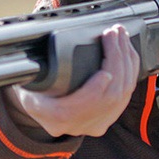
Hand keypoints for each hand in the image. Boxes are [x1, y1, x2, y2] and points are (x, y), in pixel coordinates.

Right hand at [3, 25, 139, 137]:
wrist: (40, 105)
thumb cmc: (33, 87)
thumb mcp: (28, 78)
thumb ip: (37, 69)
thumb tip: (41, 52)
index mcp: (55, 116)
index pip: (82, 107)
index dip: (96, 91)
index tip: (104, 70)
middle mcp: (78, 125)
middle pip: (109, 96)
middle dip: (117, 60)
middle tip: (114, 34)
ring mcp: (95, 124)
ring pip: (122, 95)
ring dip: (127, 61)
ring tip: (122, 36)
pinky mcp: (108, 118)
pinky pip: (126, 95)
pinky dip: (130, 71)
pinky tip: (128, 53)